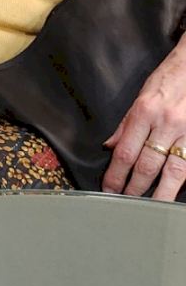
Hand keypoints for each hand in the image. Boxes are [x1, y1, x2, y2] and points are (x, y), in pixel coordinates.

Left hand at [102, 34, 185, 199]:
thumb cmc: (170, 77)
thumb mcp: (142, 94)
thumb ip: (127, 123)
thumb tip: (109, 146)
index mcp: (145, 111)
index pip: (125, 152)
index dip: (115, 175)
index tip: (108, 189)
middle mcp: (167, 123)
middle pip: (147, 165)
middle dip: (134, 188)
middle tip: (125, 204)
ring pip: (173, 172)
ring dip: (159, 193)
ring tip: (150, 208)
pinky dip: (183, 181)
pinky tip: (175, 192)